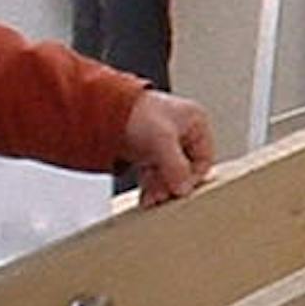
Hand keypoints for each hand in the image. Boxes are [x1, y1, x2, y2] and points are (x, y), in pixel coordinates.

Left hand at [124, 90, 216, 204]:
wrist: (100, 105)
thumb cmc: (135, 111)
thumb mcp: (163, 140)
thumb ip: (177, 167)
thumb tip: (183, 189)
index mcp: (195, 121)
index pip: (204, 158)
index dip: (194, 176)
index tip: (182, 190)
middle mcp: (180, 130)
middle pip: (184, 166)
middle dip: (173, 184)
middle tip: (164, 198)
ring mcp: (161, 139)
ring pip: (167, 170)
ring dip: (160, 186)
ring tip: (152, 199)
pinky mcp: (143, 148)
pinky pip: (152, 171)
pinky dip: (150, 183)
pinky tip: (146, 193)